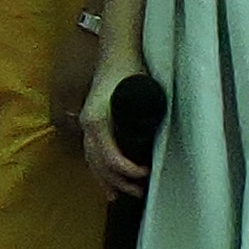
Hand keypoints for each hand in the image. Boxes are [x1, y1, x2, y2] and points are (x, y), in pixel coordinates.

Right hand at [78, 60, 149, 198]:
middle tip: (141, 192)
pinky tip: (106, 185)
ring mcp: (86, 124)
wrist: (117, 53)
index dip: (127, 171)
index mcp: (97, 119)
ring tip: (122, 196)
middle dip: (118, 182)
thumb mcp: (142, 93)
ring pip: (91, 161)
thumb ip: (147, 117)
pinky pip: (90, 154)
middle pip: (98, 163)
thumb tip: (162, 141)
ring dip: (107, 181)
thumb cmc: (130, 71)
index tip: (146, 175)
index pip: (109, 155)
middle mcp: (88, 124)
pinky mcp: (90, 124)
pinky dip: (98, 171)